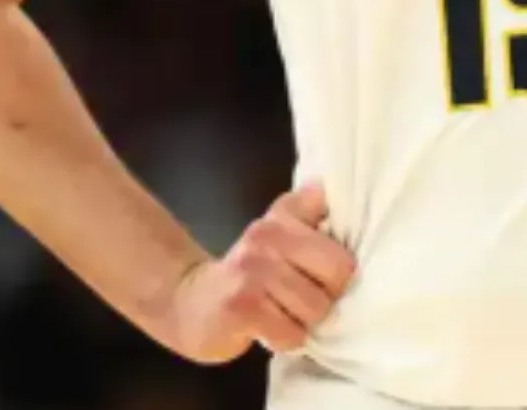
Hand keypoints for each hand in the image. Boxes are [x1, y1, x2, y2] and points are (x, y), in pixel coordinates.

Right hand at [168, 184, 355, 362]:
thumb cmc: (243, 268)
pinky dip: (286, 339)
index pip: (339, 253)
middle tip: (303, 300)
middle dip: (324, 298)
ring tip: (285, 314)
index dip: (337, 273)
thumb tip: (325, 186)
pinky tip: (271, 330)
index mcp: (279, 221)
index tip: (321, 278)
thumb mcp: (272, 230)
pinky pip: (291, 335)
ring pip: (314, 310)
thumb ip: (301, 209)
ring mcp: (252, 275)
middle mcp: (266, 242)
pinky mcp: (242, 310)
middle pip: (333, 281)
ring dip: (304, 321)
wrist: (187, 300)